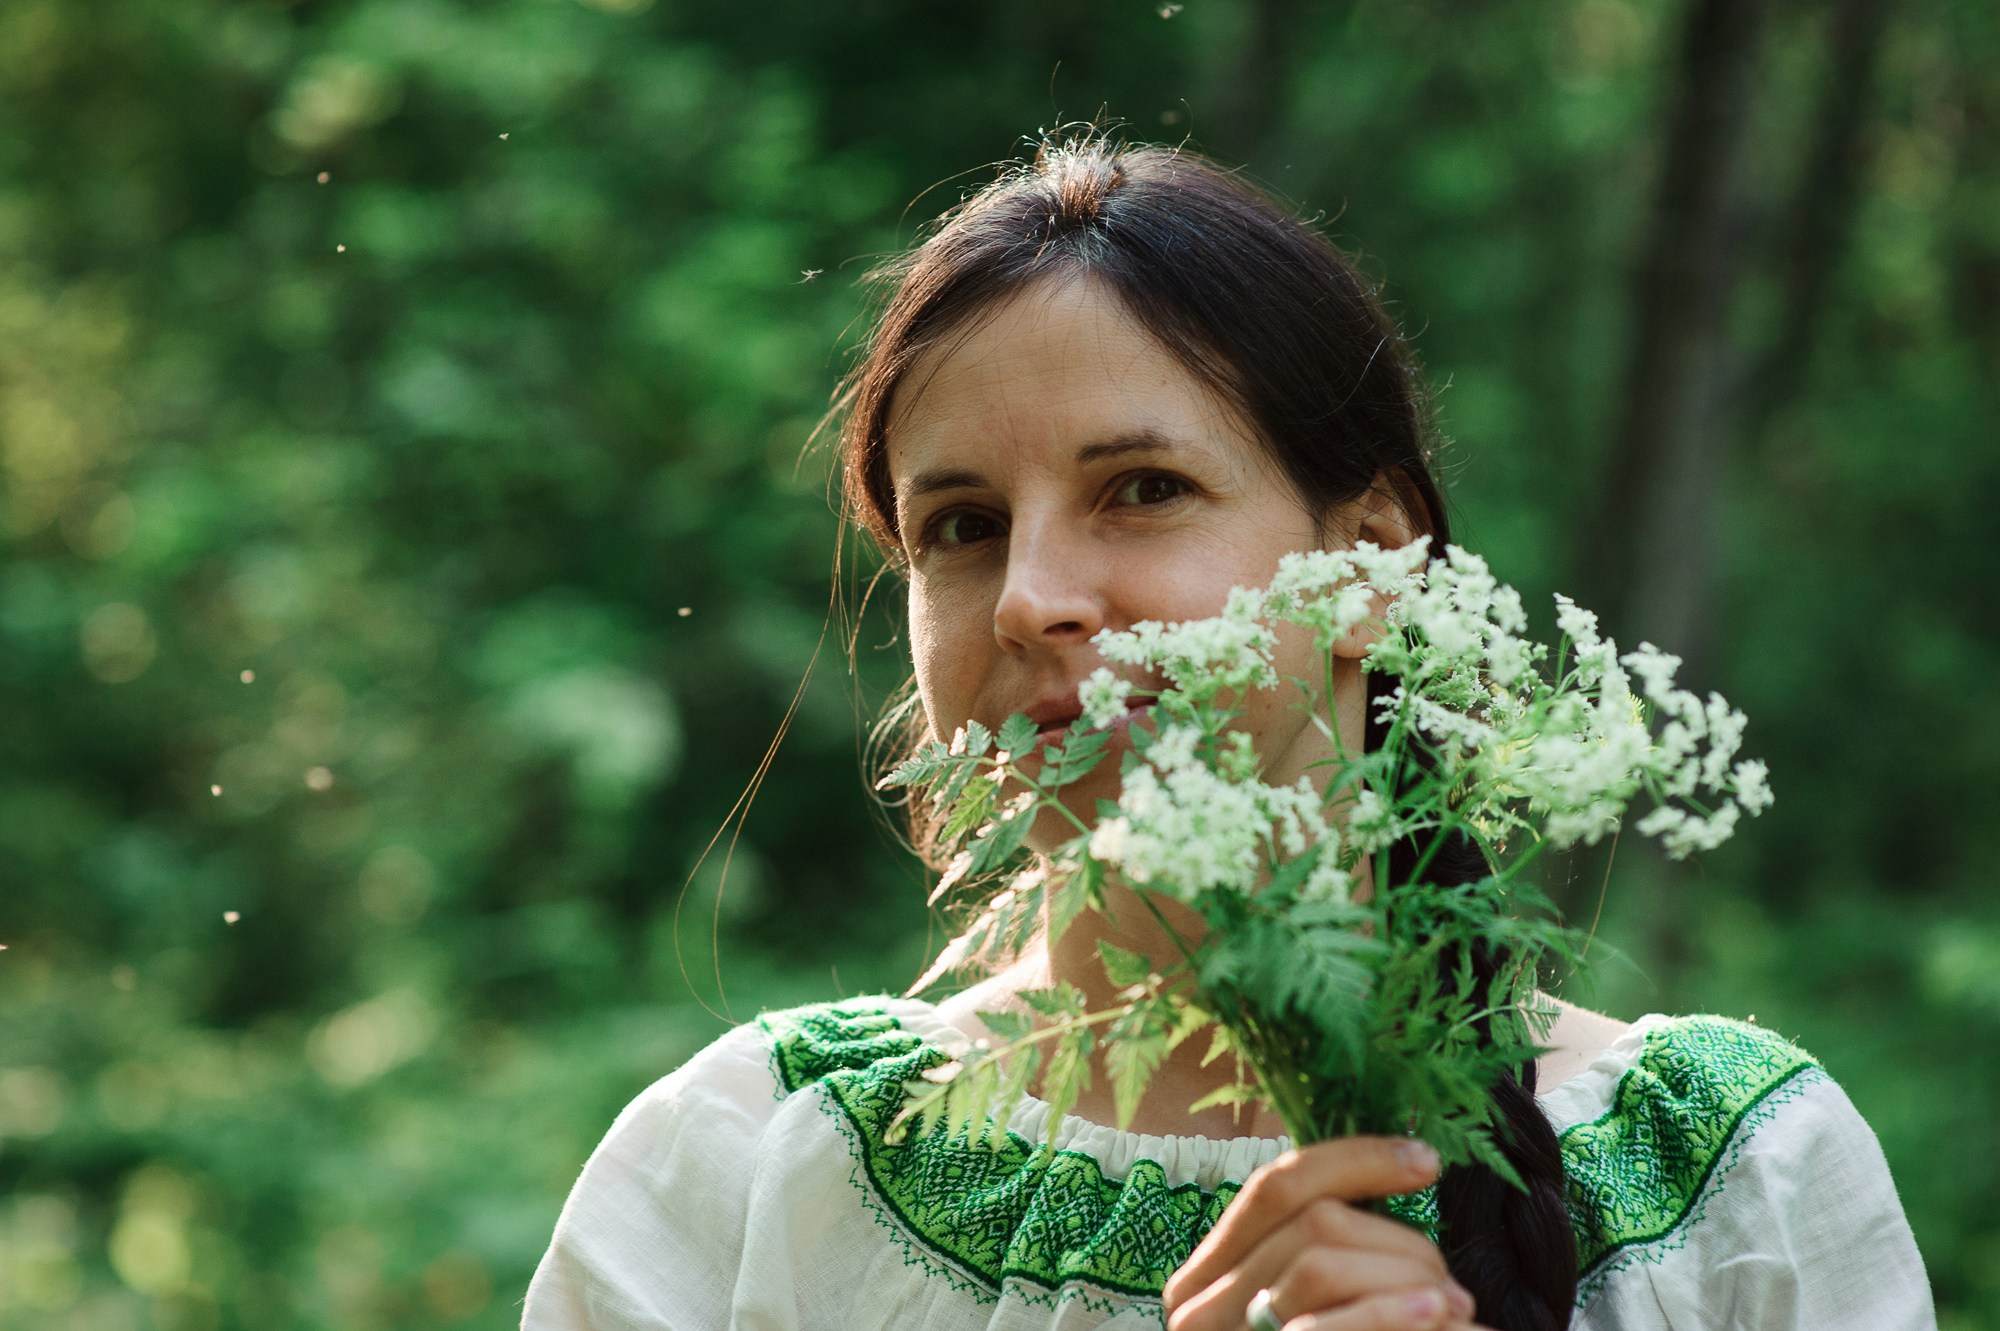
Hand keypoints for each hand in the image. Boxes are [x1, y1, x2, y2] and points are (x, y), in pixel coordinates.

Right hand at [1163, 1136, 1486, 1330]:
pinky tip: (1433, 1315)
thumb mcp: (1298, 1313)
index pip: (1276, 1185)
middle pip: (1310, 1221)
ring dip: (1403, 1275)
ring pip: (1318, 1260)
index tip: (1426, 1160)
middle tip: (1450, 1286)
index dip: (1355, 1159)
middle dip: (1398, 1242)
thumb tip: (1403, 1177)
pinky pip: (1322, 1324)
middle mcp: (1197, 1304)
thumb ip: (1325, 1261)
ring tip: (1449, 1306)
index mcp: (1206, 1276)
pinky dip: (1387, 1311)